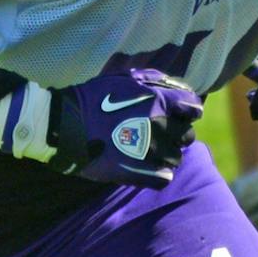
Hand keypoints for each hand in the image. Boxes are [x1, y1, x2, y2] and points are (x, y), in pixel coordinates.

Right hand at [50, 68, 202, 186]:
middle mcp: (159, 124)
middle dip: (177, 135)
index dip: (187, 112)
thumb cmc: (92, 98)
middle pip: (187, 135)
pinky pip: (163, 178)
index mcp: (158, 99)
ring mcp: (149, 149)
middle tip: (160, 136)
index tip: (179, 116)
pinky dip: (159, 174)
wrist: (64, 124)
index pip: (193, 108)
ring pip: (175, 158)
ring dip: (166, 155)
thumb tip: (180, 91)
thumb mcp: (124, 79)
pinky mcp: (138, 171)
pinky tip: (148, 169)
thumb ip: (155, 82)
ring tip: (149, 153)